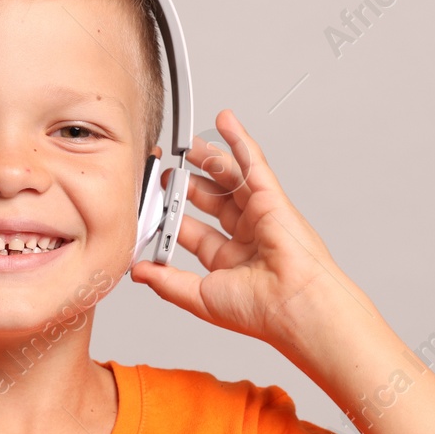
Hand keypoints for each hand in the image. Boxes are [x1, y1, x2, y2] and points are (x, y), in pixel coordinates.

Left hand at [129, 109, 376, 363]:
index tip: (151, 205)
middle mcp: (245, 237)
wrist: (295, 306)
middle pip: (210, 202)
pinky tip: (226, 122)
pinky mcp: (272, 198)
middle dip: (187, 184)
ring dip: (209, 159)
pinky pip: (253, 163)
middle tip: (166, 170)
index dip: (170, 216)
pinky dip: (239, 141)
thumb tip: (139, 271)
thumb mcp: (199, 298)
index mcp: (228, 262)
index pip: (193, 232)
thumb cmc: (260, 310)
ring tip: (187, 146)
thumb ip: (167, 282)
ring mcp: (259, 215)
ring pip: (229, 180)